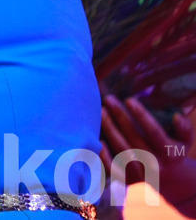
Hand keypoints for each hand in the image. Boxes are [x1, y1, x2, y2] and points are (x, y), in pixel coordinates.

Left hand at [101, 94, 195, 211]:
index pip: (153, 131)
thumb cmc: (173, 154)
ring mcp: (140, 173)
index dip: (141, 115)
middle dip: (120, 116)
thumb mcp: (184, 142)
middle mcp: (154, 164)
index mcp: (169, 154)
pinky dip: (104, 155)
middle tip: (109, 99)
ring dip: (109, 129)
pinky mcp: (127, 180)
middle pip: (133, 137)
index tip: (129, 99)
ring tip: (101, 111)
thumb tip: (177, 115)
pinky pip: (113, 168)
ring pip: (121, 149)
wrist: (170, 182)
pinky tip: (98, 139)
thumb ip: (184, 129)